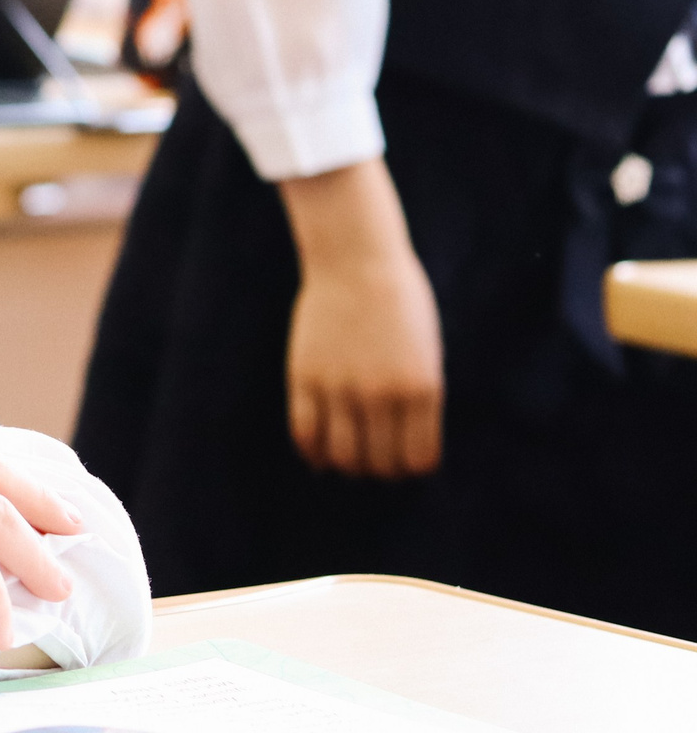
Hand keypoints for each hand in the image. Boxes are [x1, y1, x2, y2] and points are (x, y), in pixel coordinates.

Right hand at [279, 159, 443, 478]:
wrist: (357, 262)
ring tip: (348, 458)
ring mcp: (340, 386)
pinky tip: (319, 452)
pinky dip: (312, 452)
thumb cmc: (401, 305)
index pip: (417, 460)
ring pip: (342, 455)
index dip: (410, 470)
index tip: (404, 463)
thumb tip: (401, 450)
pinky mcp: (305, 377)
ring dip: (347, 465)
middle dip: (379, 470)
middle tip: (375, 463)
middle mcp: (382, 394)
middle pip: (379, 462)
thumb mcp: (427, 354)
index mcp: (421, 388)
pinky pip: (305, 433)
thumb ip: (418, 401)